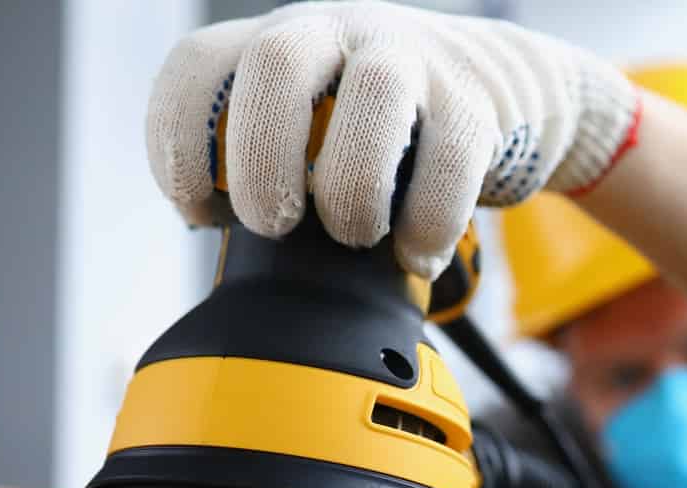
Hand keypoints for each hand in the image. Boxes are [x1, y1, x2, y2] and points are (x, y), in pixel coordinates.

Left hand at [147, 0, 638, 277]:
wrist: (509, 89)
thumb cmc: (390, 126)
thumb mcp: (318, 118)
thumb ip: (268, 153)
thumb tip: (218, 223)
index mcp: (284, 41)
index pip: (199, 66)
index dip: (178, 144)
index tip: (202, 214)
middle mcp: (342, 32)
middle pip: (277, 64)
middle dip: (263, 160)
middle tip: (273, 227)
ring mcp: (414, 60)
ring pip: (374, 96)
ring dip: (352, 188)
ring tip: (355, 236)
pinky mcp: (476, 105)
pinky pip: (453, 160)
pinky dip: (428, 223)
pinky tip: (417, 256)